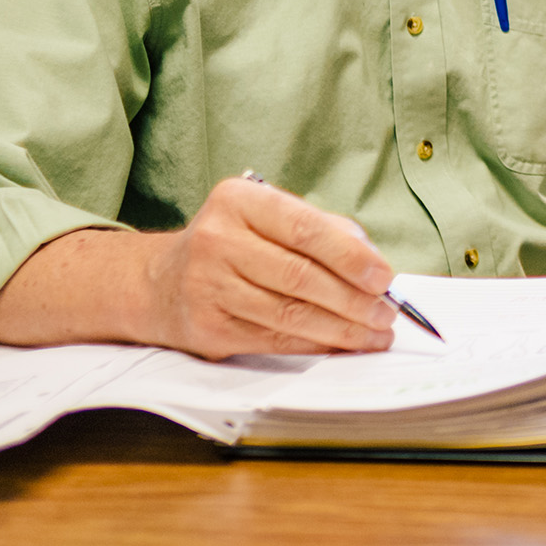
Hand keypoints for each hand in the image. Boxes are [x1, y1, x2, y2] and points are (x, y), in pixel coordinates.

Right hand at [142, 176, 398, 358]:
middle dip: (353, 300)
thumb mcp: (265, 217)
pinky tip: (340, 345)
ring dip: (341, 329)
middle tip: (386, 313)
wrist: (159, 283)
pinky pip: (273, 340)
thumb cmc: (230, 244)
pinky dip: (314, 345)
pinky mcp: (208, 328)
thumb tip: (369, 258)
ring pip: (289, 314)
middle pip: (300, 276)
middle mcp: (217, 240)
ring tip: (373, 334)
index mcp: (238, 201)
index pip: (305, 228)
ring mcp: (208, 286)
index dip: (351, 256)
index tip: (384, 278)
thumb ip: (320, 228)